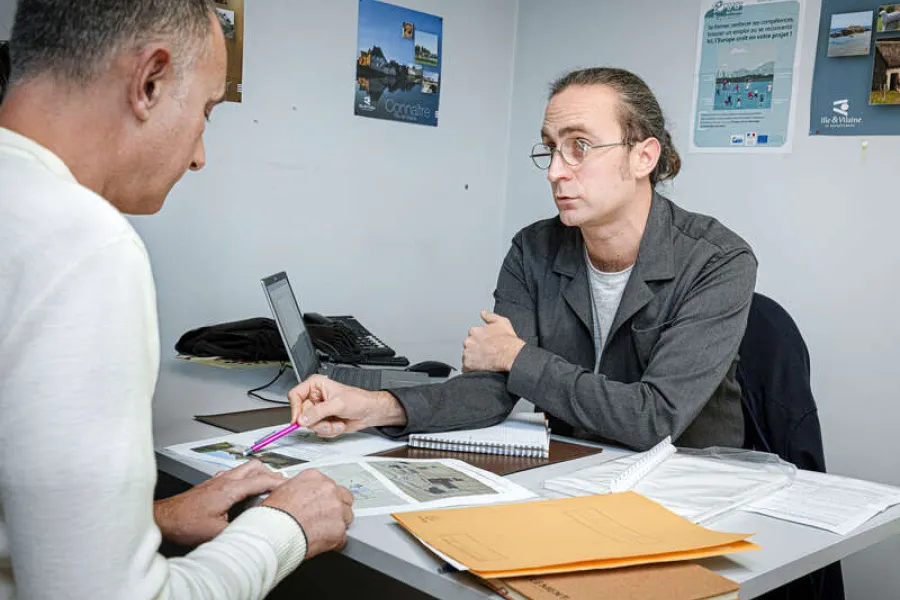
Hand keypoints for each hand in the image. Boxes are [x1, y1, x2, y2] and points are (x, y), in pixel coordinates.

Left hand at [154, 460, 286, 546]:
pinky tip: (245, 491)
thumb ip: (240, 529)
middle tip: (280, 486)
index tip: (291, 486)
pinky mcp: (212, 483)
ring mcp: (218, 480)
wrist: (165, 518)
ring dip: (259, 474)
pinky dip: (246, 478)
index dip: (279, 483)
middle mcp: (224, 480)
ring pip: (245, 467)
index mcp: (229, 489)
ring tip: (267, 488)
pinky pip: (235, 473)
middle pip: (256, 466)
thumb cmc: (184, 523)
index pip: (261, 480)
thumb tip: (256, 531)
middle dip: (272, 474)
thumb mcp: (217, 533)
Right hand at [261, 469, 353, 558]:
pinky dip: (334, 541)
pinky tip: (321, 542)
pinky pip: (342, 537)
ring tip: (321, 531)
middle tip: (324, 518)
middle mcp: (329, 490)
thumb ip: (299, 489)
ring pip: (346, 517)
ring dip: (337, 524)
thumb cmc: (273, 515)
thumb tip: (301, 494)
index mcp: (315, 478)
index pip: (330, 485)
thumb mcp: (281, 490)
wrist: (272, 533)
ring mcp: (336, 509)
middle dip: (337, 508)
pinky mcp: (339, 530)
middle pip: (344, 498)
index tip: (322, 504)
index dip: (326, 498)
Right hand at [288, 374, 406, 437]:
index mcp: (315, 386)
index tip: (298, 420)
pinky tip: (338, 423)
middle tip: (327, 420)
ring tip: (337, 421)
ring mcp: (318, 411)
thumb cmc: (358, 400)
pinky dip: (330, 430)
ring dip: (325, 427)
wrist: (369, 412)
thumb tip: (302, 419)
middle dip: (316, 421)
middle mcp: (315, 398)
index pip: (295, 395)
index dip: (295, 408)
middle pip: (301, 414)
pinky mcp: (323, 421)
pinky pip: (318, 430)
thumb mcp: (337, 404)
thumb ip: (318, 412)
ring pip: (310, 425)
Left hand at [462, 310, 524, 372]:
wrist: (510, 355)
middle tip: (486, 353)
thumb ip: (490, 316)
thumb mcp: (502, 322)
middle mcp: (468, 341)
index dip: (480, 341)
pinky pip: (466, 368)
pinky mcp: (468, 365)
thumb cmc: (507, 340)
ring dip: (473, 359)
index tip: (486, 344)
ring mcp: (467, 354)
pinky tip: (480, 368)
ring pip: (467, 357)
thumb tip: (483, 313)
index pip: (472, 336)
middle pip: (468, 346)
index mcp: (474, 331)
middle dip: (475, 350)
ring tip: (485, 361)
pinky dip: (471, 369)